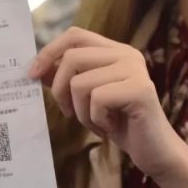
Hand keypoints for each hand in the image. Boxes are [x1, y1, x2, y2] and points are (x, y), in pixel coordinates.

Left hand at [28, 26, 186, 180]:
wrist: (155, 152)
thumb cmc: (119, 123)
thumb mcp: (86, 99)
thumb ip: (65, 79)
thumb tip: (36, 68)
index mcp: (113, 50)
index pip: (74, 35)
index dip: (49, 51)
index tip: (32, 74)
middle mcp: (126, 53)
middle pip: (71, 58)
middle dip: (59, 90)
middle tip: (68, 112)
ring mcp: (135, 69)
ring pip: (80, 83)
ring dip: (79, 111)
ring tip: (95, 123)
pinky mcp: (140, 90)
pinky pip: (97, 100)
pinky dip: (95, 120)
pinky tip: (109, 128)